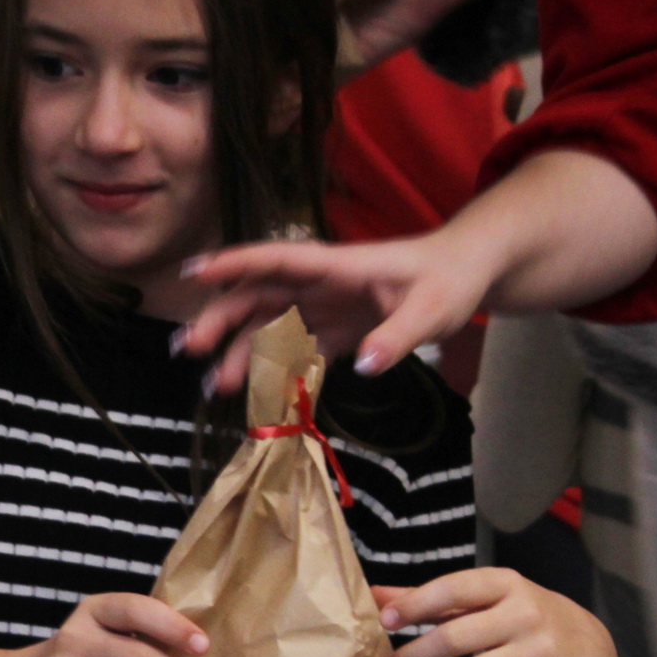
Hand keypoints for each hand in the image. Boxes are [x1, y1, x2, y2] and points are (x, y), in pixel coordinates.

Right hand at [182, 231, 495, 394]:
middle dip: (222, 319)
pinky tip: (259, 396)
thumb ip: (397, 337)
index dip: (234, 264)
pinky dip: (276, 369)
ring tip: (216, 386)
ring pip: (272, 326)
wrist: (467, 276)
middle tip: (190, 349)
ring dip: (242, 351)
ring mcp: (327, 307)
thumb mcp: (431, 310)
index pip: (276, 260)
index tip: (194, 273)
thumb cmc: (449, 280)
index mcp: (337, 267)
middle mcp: (323, 285)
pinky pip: (298, 348)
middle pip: (259, 296)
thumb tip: (365, 366)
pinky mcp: (338, 329)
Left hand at [373, 570, 617, 656]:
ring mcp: (543, 650)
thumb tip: (376, 595)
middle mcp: (526, 613)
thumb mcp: (486, 598)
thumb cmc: (521, 618)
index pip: (455, 588)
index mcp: (505, 583)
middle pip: (458, 637)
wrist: (589, 649)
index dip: (417, 603)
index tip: (385, 620)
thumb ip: (434, 598)